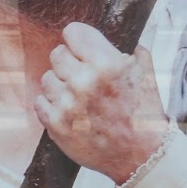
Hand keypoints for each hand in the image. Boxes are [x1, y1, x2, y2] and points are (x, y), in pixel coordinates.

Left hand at [35, 26, 170, 184]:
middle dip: (70, 62)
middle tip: (83, 75)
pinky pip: (40, 100)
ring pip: (47, 77)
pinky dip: (52, 104)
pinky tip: (70, 110)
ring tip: (79, 96)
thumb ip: (129, 49)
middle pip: (57, 53)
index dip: (79, 40)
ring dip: (61, 84)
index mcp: (106, 65)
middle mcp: (84, 82)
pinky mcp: (56, 124)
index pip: (73, 32)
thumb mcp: (146, 74)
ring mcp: (67, 104)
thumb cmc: (142, 114)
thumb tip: (108, 36)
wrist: (139, 156)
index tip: (81, 48)